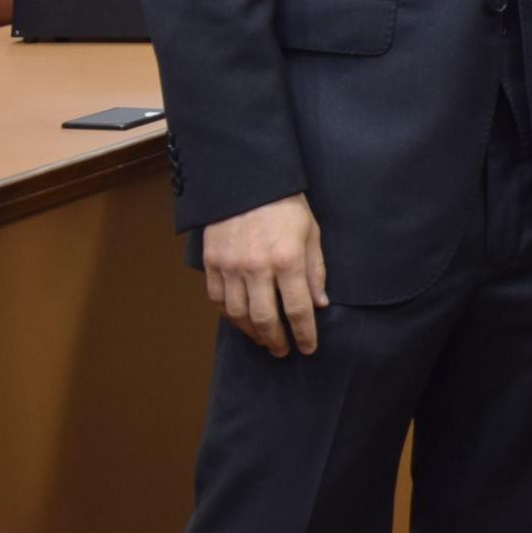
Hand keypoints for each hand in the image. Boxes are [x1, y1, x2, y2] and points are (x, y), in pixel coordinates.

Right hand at [202, 193, 326, 355]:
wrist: (248, 181)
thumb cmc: (286, 205)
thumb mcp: (311, 233)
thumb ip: (315, 270)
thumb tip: (320, 304)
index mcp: (288, 260)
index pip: (298, 309)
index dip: (304, 333)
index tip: (308, 348)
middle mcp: (257, 268)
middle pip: (265, 319)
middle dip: (276, 340)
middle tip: (282, 351)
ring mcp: (230, 267)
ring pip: (238, 314)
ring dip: (251, 332)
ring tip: (263, 339)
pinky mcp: (211, 263)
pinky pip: (217, 300)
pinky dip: (229, 315)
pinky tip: (240, 320)